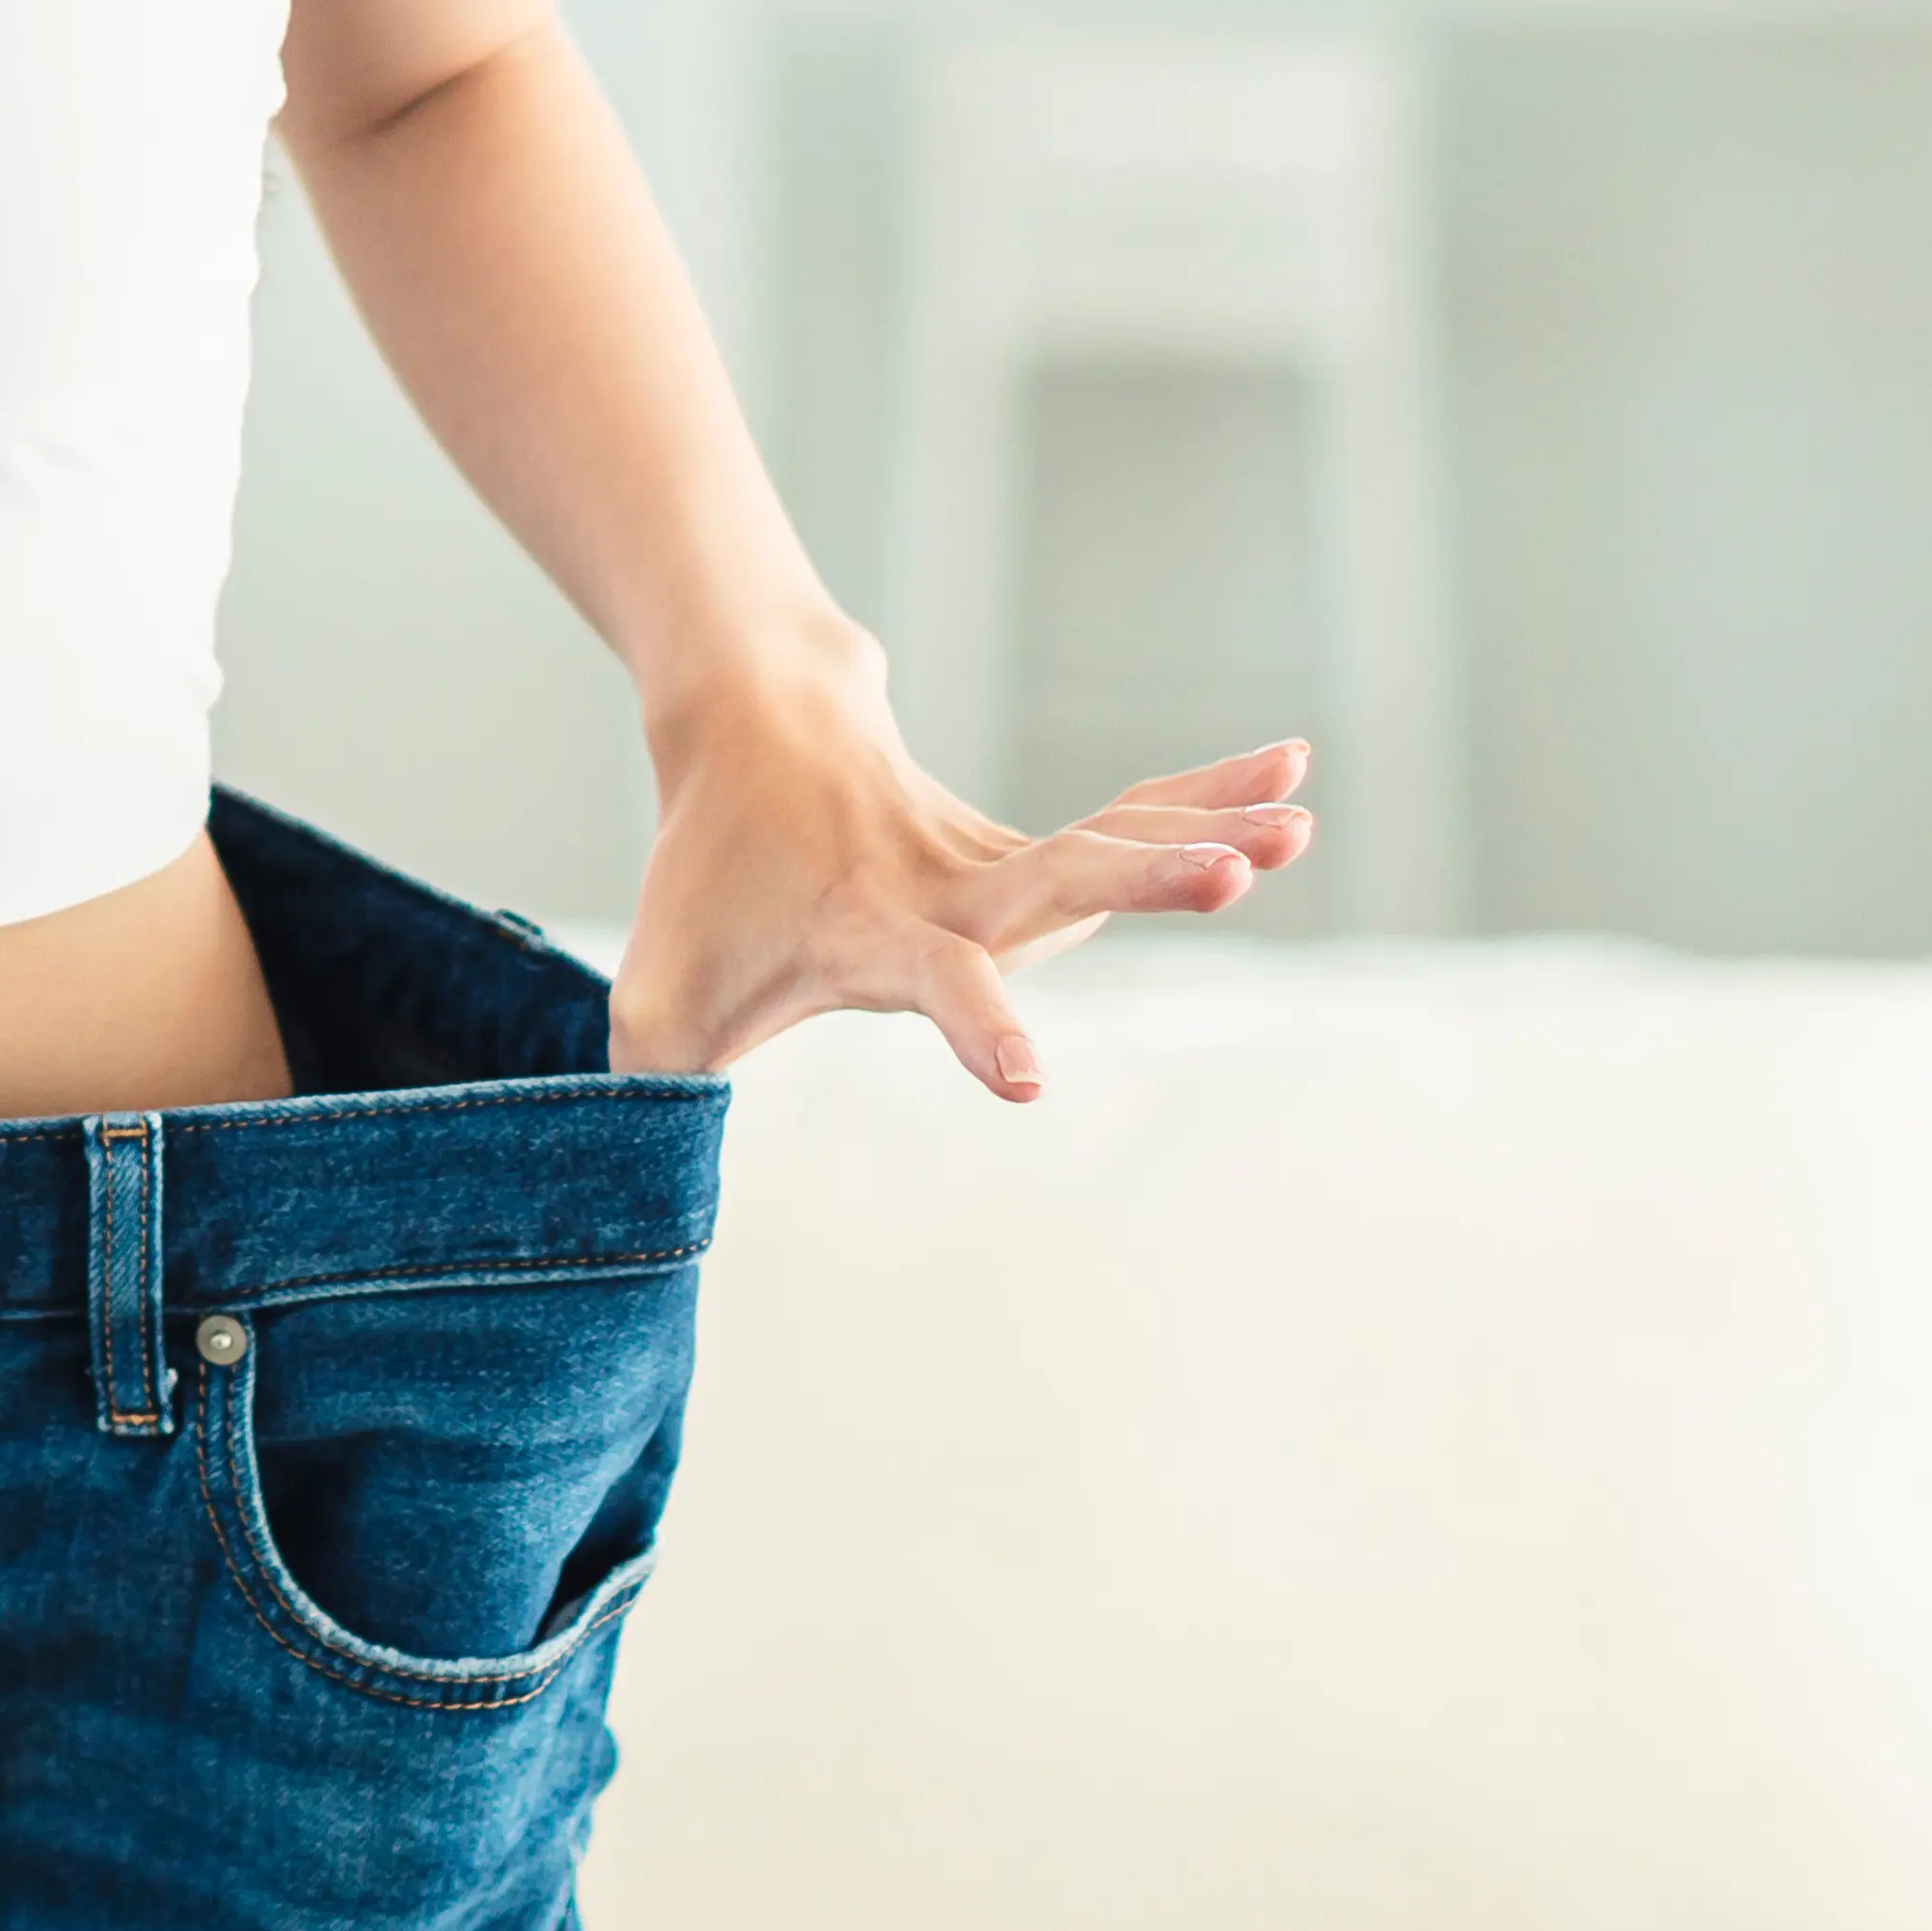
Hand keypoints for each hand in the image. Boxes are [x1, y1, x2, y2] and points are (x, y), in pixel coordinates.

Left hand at [607, 646, 1309, 1095]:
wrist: (752, 728)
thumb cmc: (704, 888)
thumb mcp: (655, 998)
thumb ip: (650, 1093)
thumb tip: (634, 1202)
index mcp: (869, 931)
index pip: (931, 979)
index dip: (975, 1024)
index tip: (1030, 1081)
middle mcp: (948, 889)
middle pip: (1056, 879)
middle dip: (1146, 881)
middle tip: (1239, 871)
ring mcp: (1000, 862)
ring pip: (1109, 841)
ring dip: (1205, 829)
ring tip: (1297, 818)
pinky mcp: (1032, 852)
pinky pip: (1131, 819)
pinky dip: (1205, 795)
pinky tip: (1293, 777)